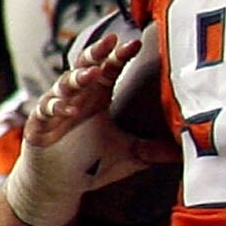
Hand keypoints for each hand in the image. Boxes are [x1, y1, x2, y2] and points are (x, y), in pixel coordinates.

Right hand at [11, 25, 165, 225]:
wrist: (60, 185)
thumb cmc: (93, 163)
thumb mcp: (131, 156)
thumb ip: (155, 150)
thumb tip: (187, 152)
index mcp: (98, 98)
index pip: (109, 69)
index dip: (119, 56)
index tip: (134, 44)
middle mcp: (77, 98)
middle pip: (85, 67)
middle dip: (96, 53)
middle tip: (109, 41)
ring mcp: (56, 110)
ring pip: (64, 85)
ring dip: (76, 78)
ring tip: (90, 74)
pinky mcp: (39, 126)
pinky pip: (45, 111)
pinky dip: (56, 108)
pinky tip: (68, 109)